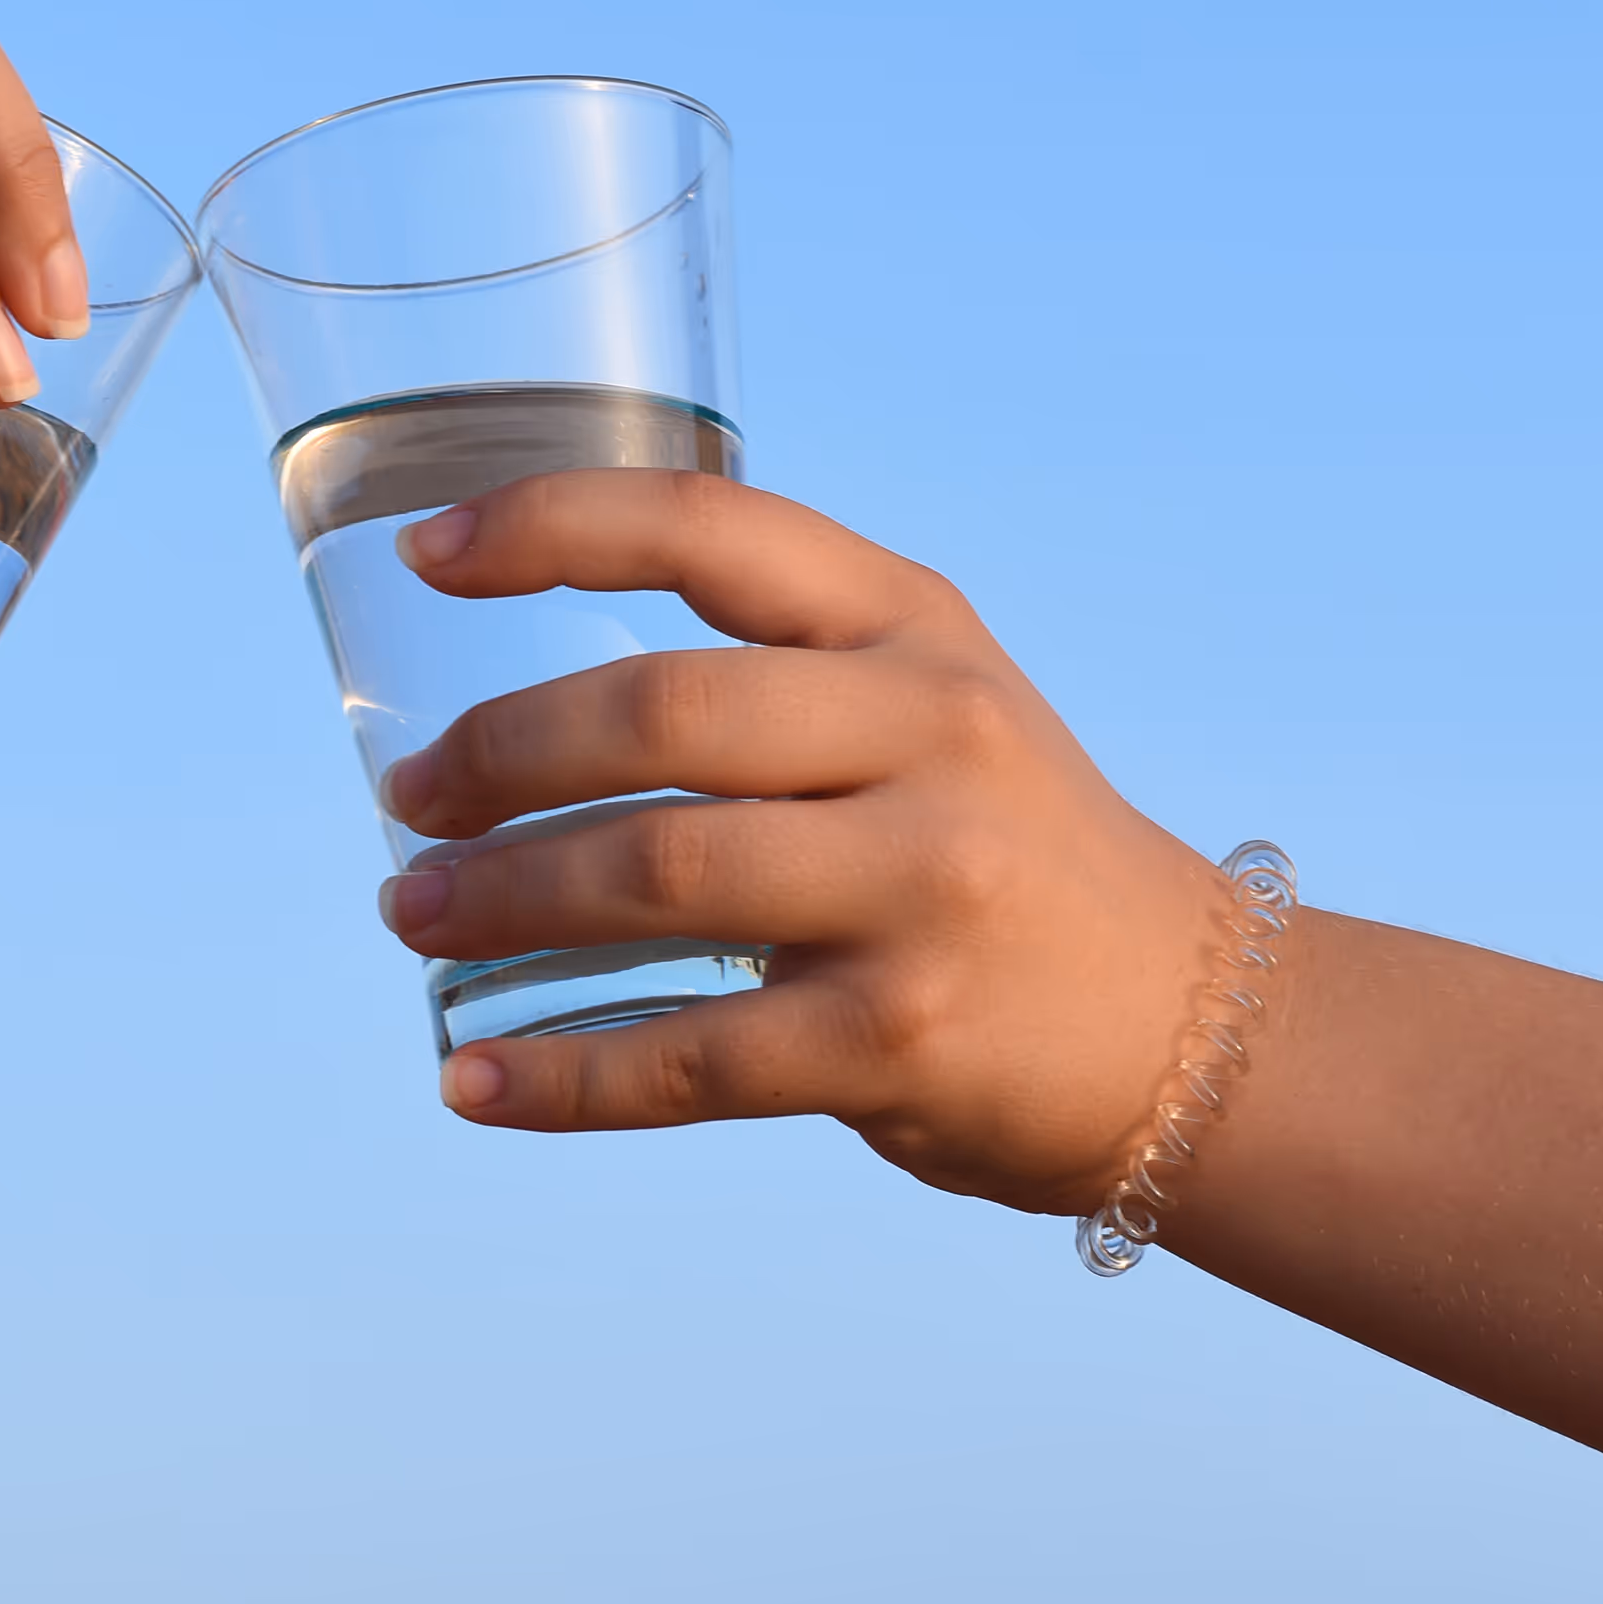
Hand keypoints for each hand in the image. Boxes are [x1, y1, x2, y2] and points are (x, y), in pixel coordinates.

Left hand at [371, 469, 1236, 1210]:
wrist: (1191, 1029)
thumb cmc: (997, 848)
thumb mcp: (929, 703)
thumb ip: (768, 674)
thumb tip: (510, 718)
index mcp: (911, 624)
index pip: (709, 527)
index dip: (550, 524)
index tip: (424, 553)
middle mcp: (929, 734)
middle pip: (660, 714)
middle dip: (497, 757)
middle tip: (412, 805)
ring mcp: (924, 889)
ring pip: (657, 875)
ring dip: (500, 901)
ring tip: (413, 918)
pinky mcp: (902, 1039)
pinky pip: (688, 1056)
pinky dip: (558, 1076)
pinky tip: (472, 1079)